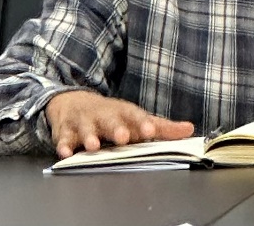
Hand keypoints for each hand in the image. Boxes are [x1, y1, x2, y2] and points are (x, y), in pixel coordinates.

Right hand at [46, 90, 194, 158]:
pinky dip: (64, 145)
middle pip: (111, 121)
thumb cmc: (112, 115)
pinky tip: (65, 152)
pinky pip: (63, 138)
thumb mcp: (136, 118)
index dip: (143, 124)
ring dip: (90, 137)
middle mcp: (104, 116)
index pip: (136, 116)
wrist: (75, 102)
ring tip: (94, 146)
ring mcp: (84, 123)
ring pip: (87, 129)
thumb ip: (161, 127)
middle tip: (124, 138)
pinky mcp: (66, 131)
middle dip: (117, 129)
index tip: (151, 131)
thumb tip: (189, 130)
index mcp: (124, 113)